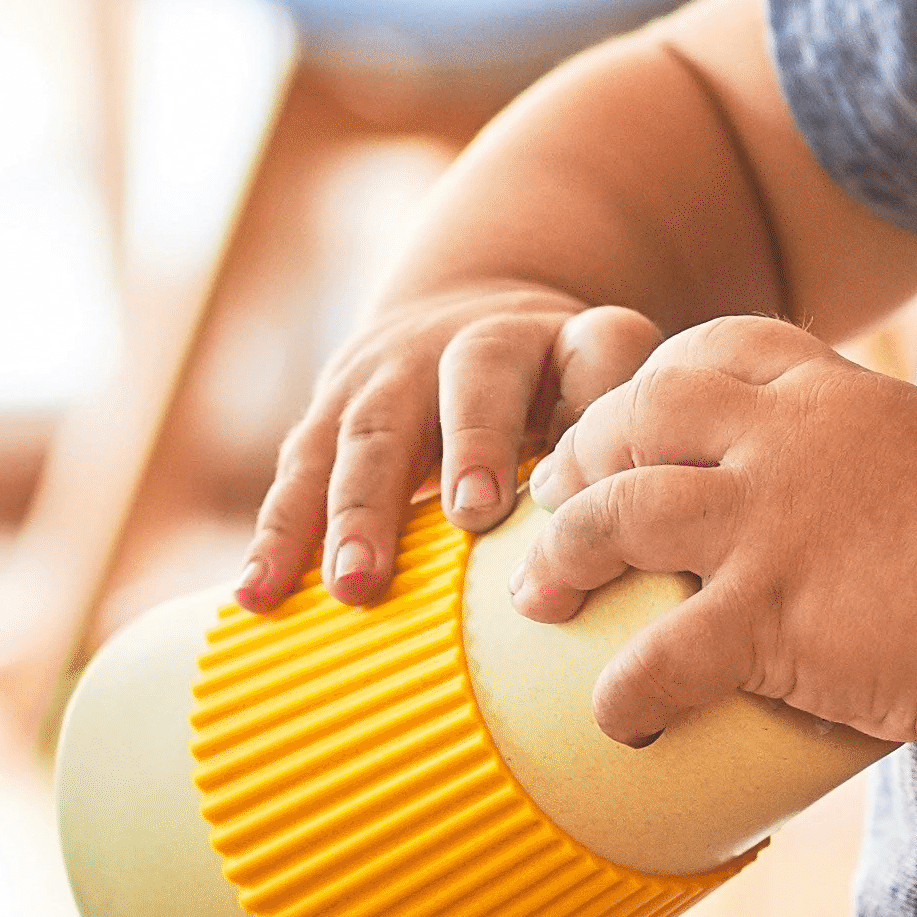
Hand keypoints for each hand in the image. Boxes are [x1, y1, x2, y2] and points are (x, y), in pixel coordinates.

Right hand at [239, 281, 667, 611]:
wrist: (458, 322)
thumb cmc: (556, 400)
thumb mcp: (604, 400)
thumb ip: (627, 456)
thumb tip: (659, 563)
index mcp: (563, 339)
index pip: (596, 349)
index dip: (595, 390)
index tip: (593, 458)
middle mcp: (470, 342)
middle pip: (471, 380)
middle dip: (469, 444)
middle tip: (471, 514)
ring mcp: (390, 372)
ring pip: (371, 428)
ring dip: (359, 508)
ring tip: (356, 587)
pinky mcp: (328, 412)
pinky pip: (297, 469)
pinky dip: (277, 532)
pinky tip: (257, 595)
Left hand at [512, 318, 916, 749]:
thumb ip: (876, 454)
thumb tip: (863, 491)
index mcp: (832, 392)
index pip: (712, 349)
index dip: (653, 380)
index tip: (629, 420)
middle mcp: (786, 441)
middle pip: (639, 413)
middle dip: (582, 455)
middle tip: (552, 505)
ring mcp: (769, 524)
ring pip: (616, 514)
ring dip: (563, 555)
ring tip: (536, 600)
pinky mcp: (768, 616)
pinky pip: (660, 654)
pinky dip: (625, 691)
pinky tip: (615, 721)